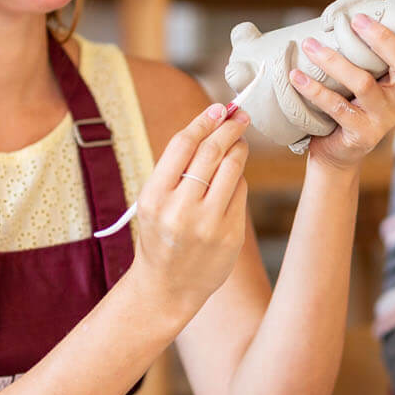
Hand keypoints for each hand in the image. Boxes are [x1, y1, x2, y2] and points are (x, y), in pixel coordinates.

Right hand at [130, 103, 249, 315]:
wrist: (167, 287)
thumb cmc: (160, 234)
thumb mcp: (154, 201)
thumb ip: (177, 167)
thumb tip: (211, 123)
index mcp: (154, 197)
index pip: (183, 145)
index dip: (203, 121)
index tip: (219, 108)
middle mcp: (180, 209)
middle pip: (212, 152)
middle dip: (229, 128)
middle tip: (240, 115)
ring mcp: (208, 224)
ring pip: (232, 168)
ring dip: (239, 148)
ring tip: (238, 141)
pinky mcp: (230, 235)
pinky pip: (241, 192)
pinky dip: (238, 178)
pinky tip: (233, 177)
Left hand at [288, 14, 394, 170]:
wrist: (338, 151)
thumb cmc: (351, 101)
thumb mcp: (364, 72)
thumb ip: (363, 40)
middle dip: (384, 40)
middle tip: (356, 20)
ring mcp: (382, 118)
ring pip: (363, 84)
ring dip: (334, 60)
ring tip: (310, 44)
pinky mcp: (360, 134)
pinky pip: (336, 107)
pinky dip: (314, 90)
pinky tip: (297, 75)